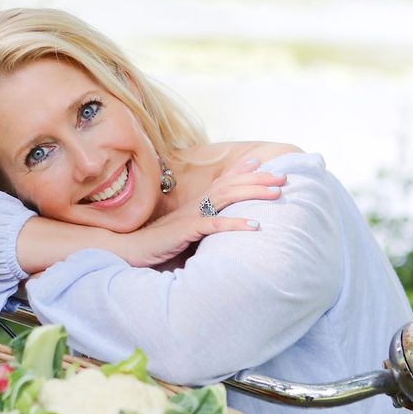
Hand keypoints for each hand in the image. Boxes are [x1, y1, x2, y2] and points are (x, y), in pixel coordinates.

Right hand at [117, 159, 284, 266]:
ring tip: (277, 194)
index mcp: (194, 205)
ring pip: (227, 198)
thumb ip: (199, 230)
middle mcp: (195, 205)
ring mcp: (191, 216)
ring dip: (254, 194)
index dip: (242, 171)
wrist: (128, 251)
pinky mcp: (186, 231)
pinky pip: (215, 225)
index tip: (261, 163)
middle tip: (284, 176)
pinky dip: (236, 224)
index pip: (221, 182)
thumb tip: (216, 233)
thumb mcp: (183, 234)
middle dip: (259, 179)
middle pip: (230, 185)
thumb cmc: (156, 246)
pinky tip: (255, 226)